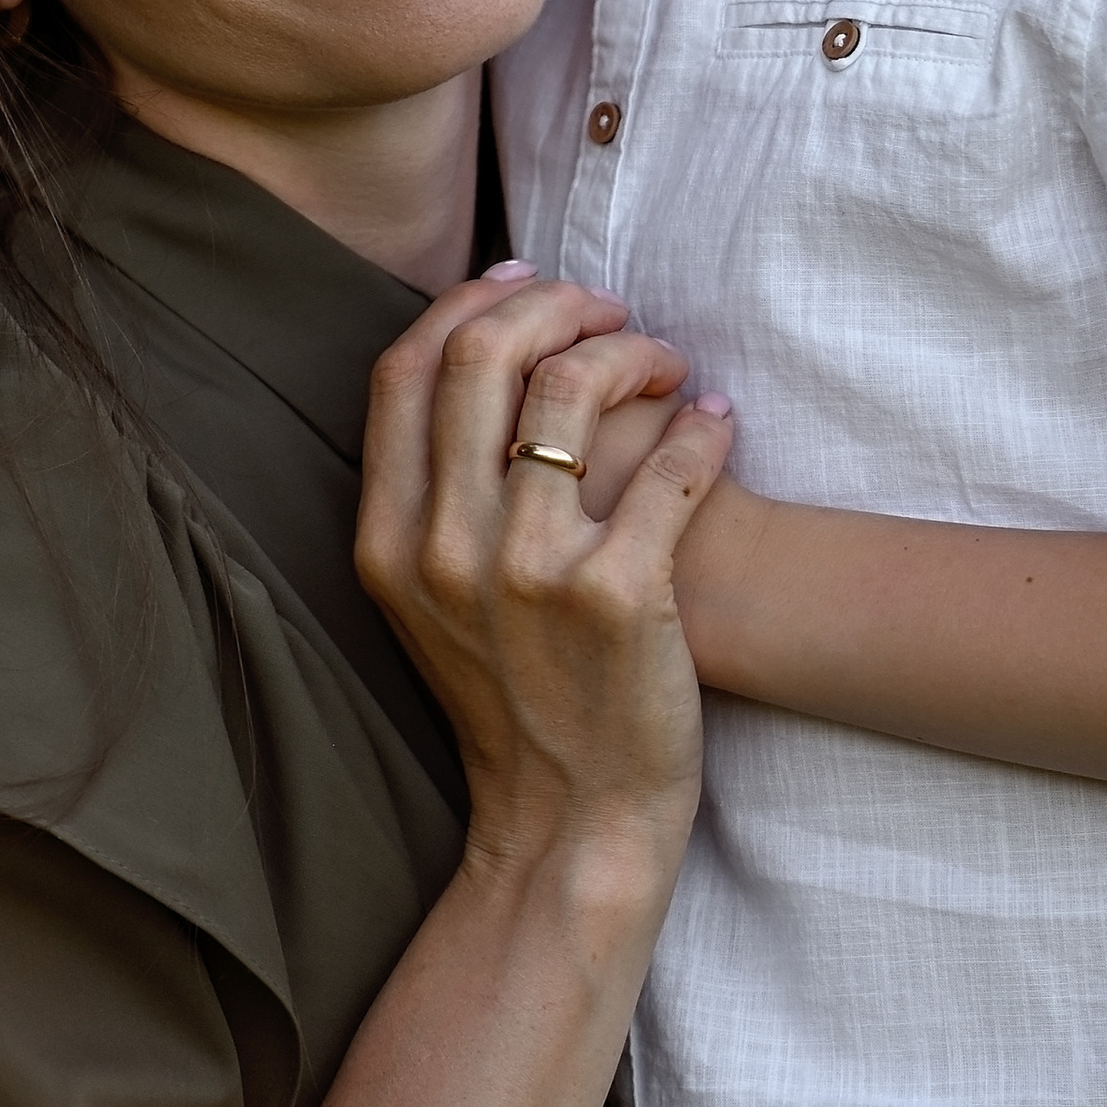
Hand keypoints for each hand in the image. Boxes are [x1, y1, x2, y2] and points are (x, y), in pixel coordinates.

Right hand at [357, 274, 727, 883]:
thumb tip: (476, 359)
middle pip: (485, 354)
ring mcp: (531, 572)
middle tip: (611, 314)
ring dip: (637, 352)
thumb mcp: (428, 603)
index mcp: (389, 541)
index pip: (406, 369)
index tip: (527, 284)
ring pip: (576, 386)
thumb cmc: (513, 699)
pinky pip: (672, 463)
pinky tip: (716, 422)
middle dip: (557, 306)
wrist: (571, 823)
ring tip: (669, 368)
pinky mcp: (621, 596)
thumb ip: (433, 496)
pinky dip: (704, 424)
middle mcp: (446, 549)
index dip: (469, 304)